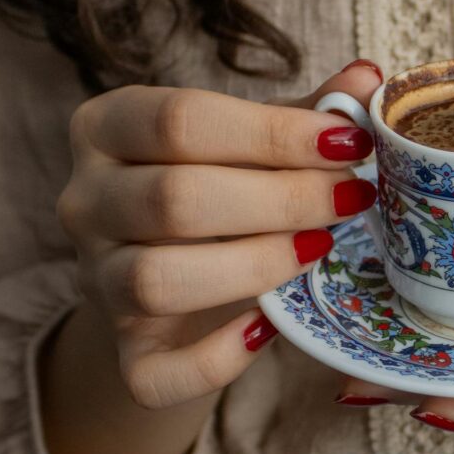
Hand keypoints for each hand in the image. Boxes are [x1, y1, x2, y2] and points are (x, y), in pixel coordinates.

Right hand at [56, 60, 382, 408]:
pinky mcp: (124, 355)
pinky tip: (268, 326)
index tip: (349, 145)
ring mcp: (95, 282)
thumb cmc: (219, 192)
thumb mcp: (252, 143)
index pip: (180, 119)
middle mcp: (85, 202)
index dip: (274, 134)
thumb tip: (367, 79)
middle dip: (283, 199)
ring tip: (319, 247)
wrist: (177, 287)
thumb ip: (305, 114)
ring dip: (257, 265)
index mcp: (108, 128)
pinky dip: (220, 358)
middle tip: (352, 198)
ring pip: (157, 280)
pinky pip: (157, 374)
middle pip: (174, 198)